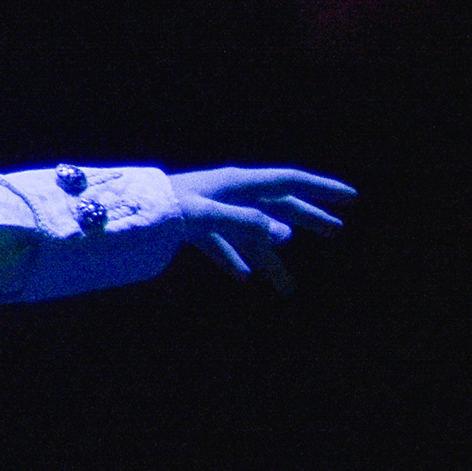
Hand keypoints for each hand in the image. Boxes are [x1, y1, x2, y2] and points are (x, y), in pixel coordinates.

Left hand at [168, 168, 354, 290]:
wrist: (121, 214)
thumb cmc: (162, 208)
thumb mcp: (206, 215)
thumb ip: (246, 223)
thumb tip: (287, 235)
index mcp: (237, 182)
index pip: (289, 181)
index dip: (321, 189)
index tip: (350, 197)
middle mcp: (229, 194)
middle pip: (278, 205)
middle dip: (307, 218)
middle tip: (338, 232)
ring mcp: (213, 211)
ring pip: (252, 234)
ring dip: (271, 260)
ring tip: (288, 289)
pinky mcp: (194, 229)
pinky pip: (222, 246)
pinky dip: (234, 261)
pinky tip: (243, 278)